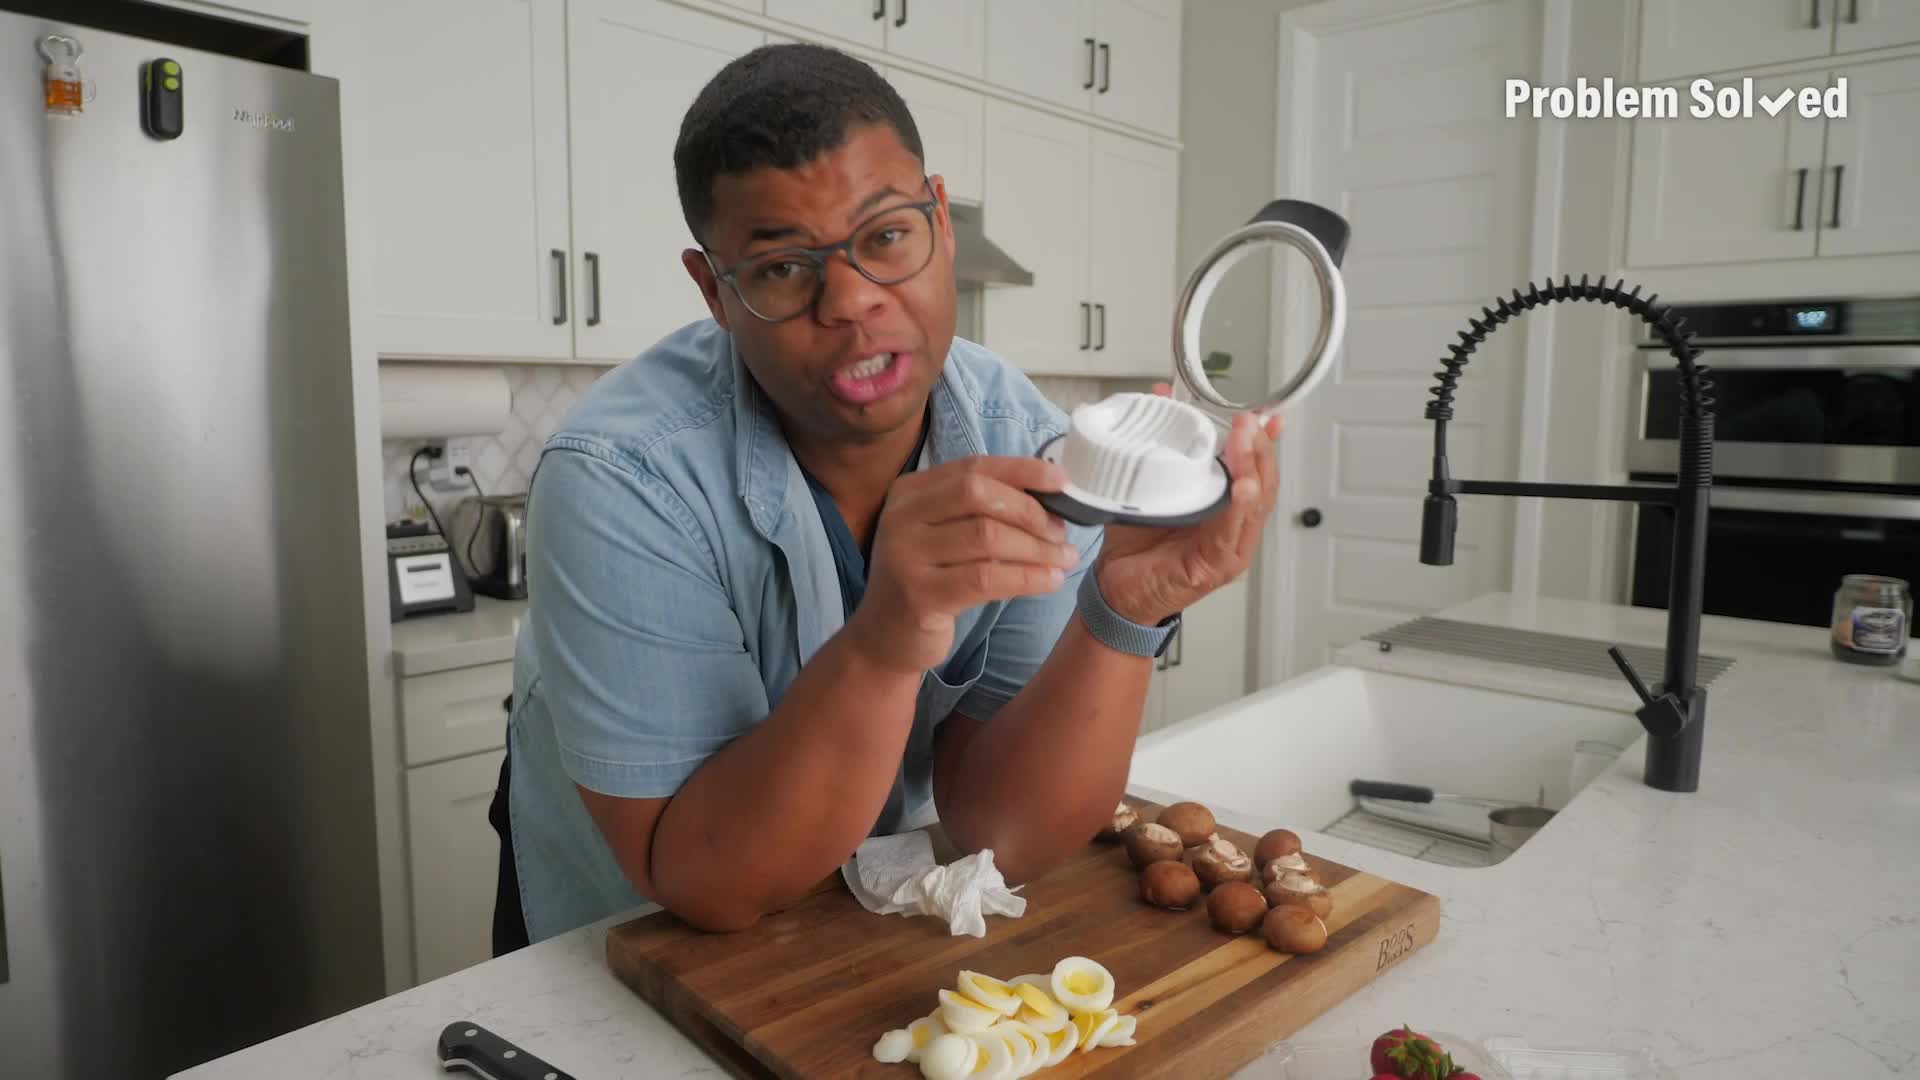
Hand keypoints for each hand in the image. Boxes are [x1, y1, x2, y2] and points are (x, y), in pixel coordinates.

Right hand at [845, 456, 1079, 675]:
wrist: (885, 638)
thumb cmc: (928, 581)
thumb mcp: (943, 536)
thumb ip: (979, 511)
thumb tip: (1048, 495)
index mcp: (909, 492)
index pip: (972, 467)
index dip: (1021, 470)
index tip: (1060, 480)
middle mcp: (901, 517)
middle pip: (977, 494)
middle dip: (1029, 510)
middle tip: (1060, 532)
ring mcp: (906, 556)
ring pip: (987, 536)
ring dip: (1036, 548)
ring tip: (1063, 559)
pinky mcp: (919, 595)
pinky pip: (986, 578)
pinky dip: (1027, 577)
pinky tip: (1050, 581)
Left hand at [1092, 384, 1280, 625]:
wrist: (1114, 587)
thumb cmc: (1136, 542)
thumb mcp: (1150, 486)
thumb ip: (1159, 445)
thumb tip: (1161, 398)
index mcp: (1224, 510)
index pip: (1254, 472)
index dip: (1264, 444)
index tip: (1268, 417)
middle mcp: (1232, 529)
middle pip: (1261, 485)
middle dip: (1257, 450)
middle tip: (1248, 422)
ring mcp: (1227, 551)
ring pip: (1252, 507)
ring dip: (1251, 472)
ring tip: (1246, 445)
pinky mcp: (1213, 568)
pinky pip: (1230, 535)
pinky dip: (1238, 510)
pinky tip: (1241, 490)